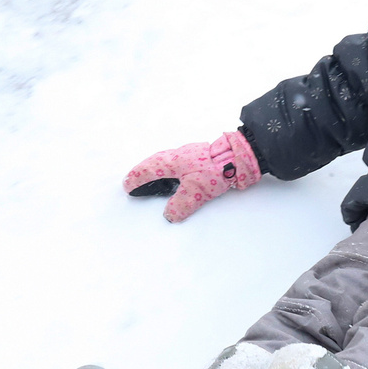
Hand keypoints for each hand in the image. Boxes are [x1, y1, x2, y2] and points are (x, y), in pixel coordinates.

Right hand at [123, 129, 261, 222]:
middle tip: (133, 178)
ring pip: (166, 160)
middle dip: (142, 171)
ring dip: (157, 169)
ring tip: (152, 177)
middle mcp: (178, 155)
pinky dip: (171, 169)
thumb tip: (170, 215)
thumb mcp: (195, 192)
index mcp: (171, 162)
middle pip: (154, 162)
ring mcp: (190, 153)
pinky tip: (178, 175)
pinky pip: (179, 162)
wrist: (239, 156)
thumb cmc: (214, 170)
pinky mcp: (201, 156)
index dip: (136, 179)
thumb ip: (180, 205)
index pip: (147, 170)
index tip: (127, 185)